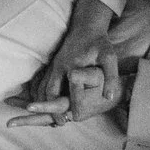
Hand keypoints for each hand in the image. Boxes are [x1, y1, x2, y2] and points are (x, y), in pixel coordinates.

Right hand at [11, 0, 123, 124]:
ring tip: (51, 117)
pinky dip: (39, 94)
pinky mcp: (51, 65)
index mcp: (73, 67)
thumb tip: (109, 97)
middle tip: (60, 123)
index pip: (72, 91)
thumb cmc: (99, 43)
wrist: (85, 26)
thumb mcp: (110, 58)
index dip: (73, 106)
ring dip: (43, 103)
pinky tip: (42, 103)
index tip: (75, 119)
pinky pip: (40, 83)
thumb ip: (110, 78)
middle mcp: (59, 68)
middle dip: (52, 109)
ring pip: (41, 88)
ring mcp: (53, 66)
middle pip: (49, 92)